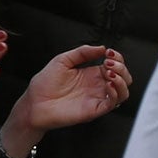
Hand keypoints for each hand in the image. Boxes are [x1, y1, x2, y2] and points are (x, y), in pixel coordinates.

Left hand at [15, 46, 131, 135]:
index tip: (109, 52)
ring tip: (110, 73)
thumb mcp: (63, 60)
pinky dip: (115, 93)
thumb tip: (100, 47)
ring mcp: (96, 98)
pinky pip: (113, 104)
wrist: (34, 103)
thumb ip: (82, 52)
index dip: (117, 58)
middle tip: (109, 63)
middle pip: (123, 78)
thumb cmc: (44, 85)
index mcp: (91, 74)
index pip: (114, 66)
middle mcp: (97, 86)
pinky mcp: (94, 110)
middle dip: (122, 67)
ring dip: (122, 80)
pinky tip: (107, 84)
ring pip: (123, 92)